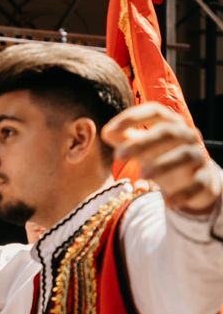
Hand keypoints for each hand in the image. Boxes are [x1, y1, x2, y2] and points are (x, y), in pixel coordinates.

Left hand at [102, 103, 222, 214]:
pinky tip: (168, 202)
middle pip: (167, 132)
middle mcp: (187, 136)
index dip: (133, 117)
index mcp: (171, 124)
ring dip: (163, 164)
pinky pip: (198, 184)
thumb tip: (106, 132)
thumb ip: (126, 139)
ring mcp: (199, 156)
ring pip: (185, 155)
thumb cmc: (165, 157)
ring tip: (142, 175)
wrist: (195, 181)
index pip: (154, 111)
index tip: (111, 129)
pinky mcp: (206, 179)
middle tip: (118, 155)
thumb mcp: (144, 148)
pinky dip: (184, 193)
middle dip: (142, 142)